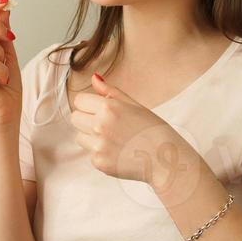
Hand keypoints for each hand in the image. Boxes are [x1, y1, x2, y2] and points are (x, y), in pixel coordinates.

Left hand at [70, 72, 201, 193]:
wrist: (166, 158)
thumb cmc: (153, 129)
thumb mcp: (134, 105)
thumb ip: (110, 92)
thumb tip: (93, 77)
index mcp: (109, 107)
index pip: (79, 101)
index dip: (89, 105)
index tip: (100, 110)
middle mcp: (100, 125)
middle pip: (75, 118)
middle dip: (86, 120)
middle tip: (107, 125)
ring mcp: (99, 145)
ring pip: (80, 137)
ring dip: (91, 138)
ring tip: (114, 139)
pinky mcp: (100, 162)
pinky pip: (91, 155)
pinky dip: (101, 154)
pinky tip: (119, 153)